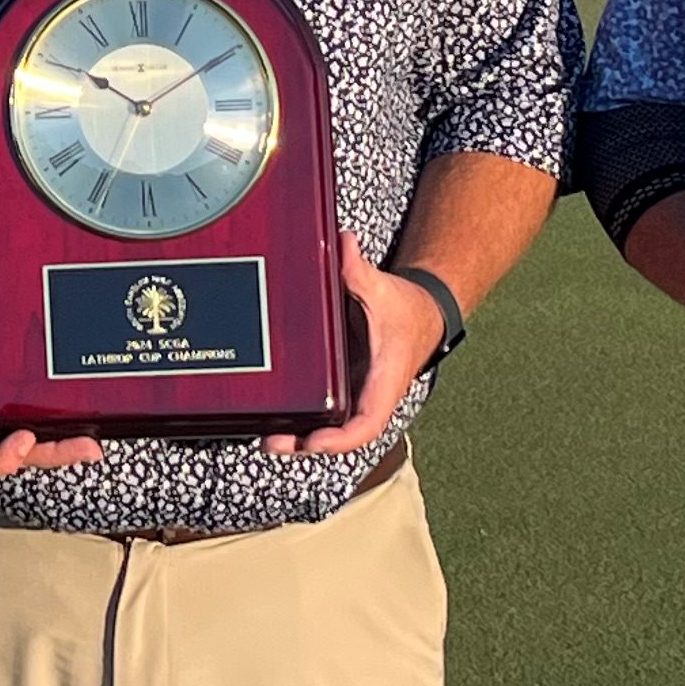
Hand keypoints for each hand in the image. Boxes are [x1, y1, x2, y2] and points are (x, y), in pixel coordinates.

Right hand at [0, 292, 101, 479]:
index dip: (0, 459)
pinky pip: (36, 418)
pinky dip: (58, 423)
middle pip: (15, 455)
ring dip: (60, 445)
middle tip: (84, 447)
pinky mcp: (14, 395)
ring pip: (31, 441)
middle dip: (51, 455)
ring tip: (90, 441)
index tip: (24, 438)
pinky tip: (81, 415)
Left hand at [269, 231, 446, 456]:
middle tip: (270, 441)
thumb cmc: (405, 310)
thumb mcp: (384, 289)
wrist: (422, 316)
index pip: (367, 422)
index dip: (341, 438)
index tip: (314, 443)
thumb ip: (359, 270)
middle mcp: (369, 397)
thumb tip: (341, 242)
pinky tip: (269, 419)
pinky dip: (300, 420)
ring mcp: (355, 397)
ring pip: (329, 429)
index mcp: (384, 380)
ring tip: (262, 436)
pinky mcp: (344, 390)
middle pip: (339, 435)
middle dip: (305, 444)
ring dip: (297, 437)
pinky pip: (323, 413)